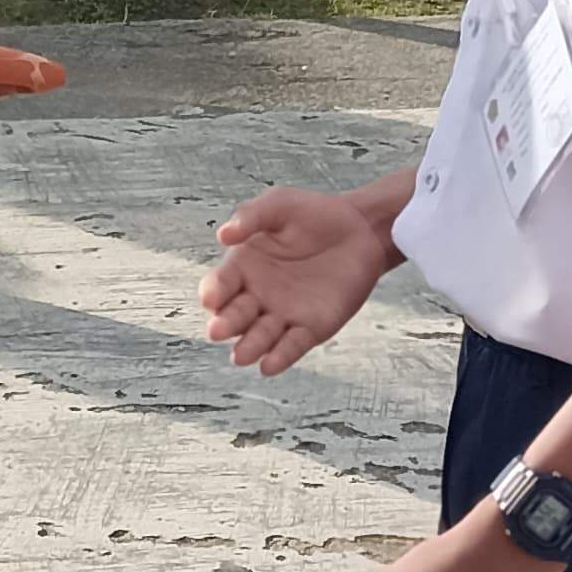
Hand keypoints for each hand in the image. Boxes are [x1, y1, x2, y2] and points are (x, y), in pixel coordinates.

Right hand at [199, 184, 395, 373]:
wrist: (359, 229)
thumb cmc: (313, 214)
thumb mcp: (280, 204)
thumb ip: (251, 216)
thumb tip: (223, 235)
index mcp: (243, 266)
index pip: (219, 285)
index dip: (213, 292)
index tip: (213, 297)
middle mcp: (257, 295)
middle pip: (234, 316)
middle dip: (226, 325)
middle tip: (219, 331)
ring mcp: (283, 314)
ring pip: (260, 337)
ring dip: (249, 348)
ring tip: (241, 356)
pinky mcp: (311, 328)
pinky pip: (292, 346)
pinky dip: (280, 358)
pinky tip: (268, 366)